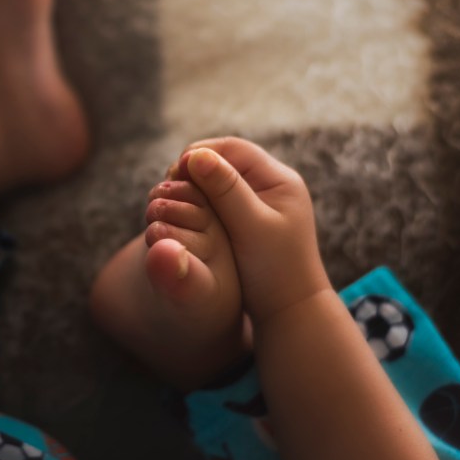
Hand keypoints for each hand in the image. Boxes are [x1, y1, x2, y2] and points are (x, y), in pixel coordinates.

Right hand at [170, 137, 330, 324]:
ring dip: (194, 186)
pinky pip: (218, 200)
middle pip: (225, 160)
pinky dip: (200, 202)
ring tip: (174, 200)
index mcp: (279, 180)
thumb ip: (226, 191)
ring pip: (218, 180)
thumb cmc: (275, 271)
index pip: (233, 148)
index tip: (174, 172)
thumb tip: (197, 157)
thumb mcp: (250, 227)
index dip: (201, 153)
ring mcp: (260, 203)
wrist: (290, 311)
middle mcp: (271, 186)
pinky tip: (186, 215)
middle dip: (194, 169)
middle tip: (169, 186)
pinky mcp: (249, 220)